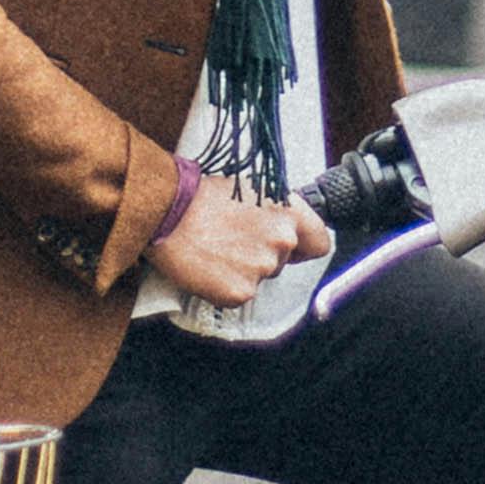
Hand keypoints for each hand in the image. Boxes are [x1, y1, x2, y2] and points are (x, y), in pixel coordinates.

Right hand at [151, 182, 332, 310]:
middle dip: (262, 255)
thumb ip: (275, 211)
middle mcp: (282, 240)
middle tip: (232, 241)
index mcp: (288, 212)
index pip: (320, 242)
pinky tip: (209, 266)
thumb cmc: (200, 196)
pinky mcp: (240, 292)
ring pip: (260, 278)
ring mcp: (262, 269)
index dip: (304, 247)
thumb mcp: (249, 189)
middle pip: (283, 262)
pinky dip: (224, 286)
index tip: (293, 249)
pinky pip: (239, 294)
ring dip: (242, 270)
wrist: (165, 212)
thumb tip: (284, 227)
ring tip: (216, 250)